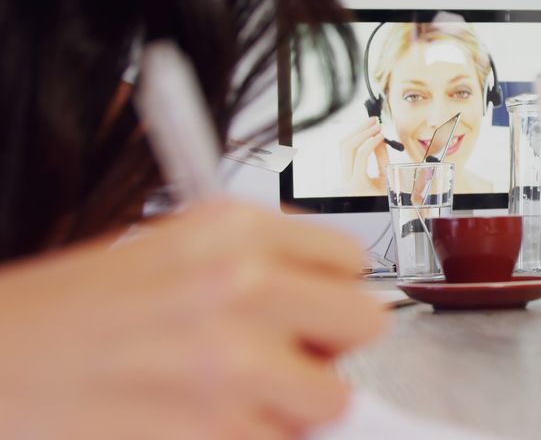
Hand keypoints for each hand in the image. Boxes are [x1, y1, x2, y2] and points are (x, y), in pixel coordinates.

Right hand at [0, 200, 386, 439]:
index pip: (351, 263)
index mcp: (233, 230)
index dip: (328, 295)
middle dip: (324, 350)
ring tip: (223, 400)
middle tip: (276, 362)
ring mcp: (231, 363)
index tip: (305, 315)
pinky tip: (193, 426)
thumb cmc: (68, 315)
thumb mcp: (170, 251)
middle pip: (362, 324)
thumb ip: (260, 266)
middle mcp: (240, 285)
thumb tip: (328, 300)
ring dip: (287, 410)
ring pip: (330, 401)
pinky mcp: (215, 432)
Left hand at [341, 117, 389, 195]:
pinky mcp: (344, 171)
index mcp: (358, 184)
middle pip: (347, 147)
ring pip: (343, 146)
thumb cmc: (383, 199)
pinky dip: (355, 138)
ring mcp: (343, 174)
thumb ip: (383, 159)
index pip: (361, 156)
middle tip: (375, 122)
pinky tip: (365, 133)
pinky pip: (346, 150)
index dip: (372, 141)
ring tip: (371, 123)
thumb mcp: (387, 180)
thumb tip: (380, 140)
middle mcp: (346, 179)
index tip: (382, 134)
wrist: (373, 211)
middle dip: (362, 131)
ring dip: (357, 132)